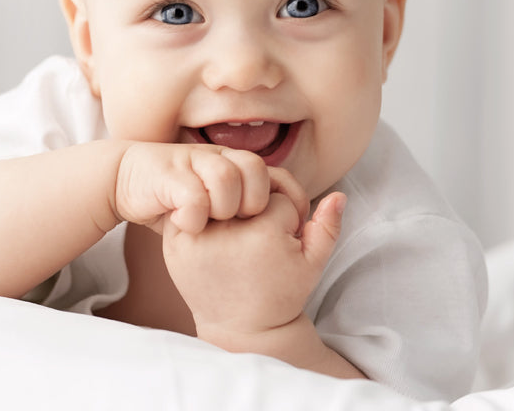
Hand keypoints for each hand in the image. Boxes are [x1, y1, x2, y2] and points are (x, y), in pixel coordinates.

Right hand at [114, 142, 308, 234]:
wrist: (123, 177)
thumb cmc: (170, 196)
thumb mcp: (210, 201)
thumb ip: (239, 207)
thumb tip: (278, 226)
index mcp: (231, 163)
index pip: (276, 174)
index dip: (285, 200)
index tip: (283, 228)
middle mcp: (215, 158)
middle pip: (255, 169)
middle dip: (253, 203)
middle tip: (237, 224)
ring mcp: (190, 164)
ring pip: (226, 177)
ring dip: (223, 207)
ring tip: (211, 223)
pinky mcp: (167, 176)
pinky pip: (192, 195)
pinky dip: (193, 216)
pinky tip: (186, 225)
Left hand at [162, 191, 346, 336]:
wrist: (240, 326)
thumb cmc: (280, 292)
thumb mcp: (311, 264)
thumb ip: (328, 227)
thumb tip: (338, 195)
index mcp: (264, 233)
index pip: (278, 196)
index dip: (286, 217)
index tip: (282, 242)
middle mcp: (227, 231)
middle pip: (246, 188)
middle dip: (256, 206)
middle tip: (258, 237)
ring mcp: (197, 236)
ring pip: (219, 193)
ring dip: (228, 206)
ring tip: (237, 236)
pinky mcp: (175, 242)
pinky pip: (191, 207)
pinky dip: (201, 214)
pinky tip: (213, 234)